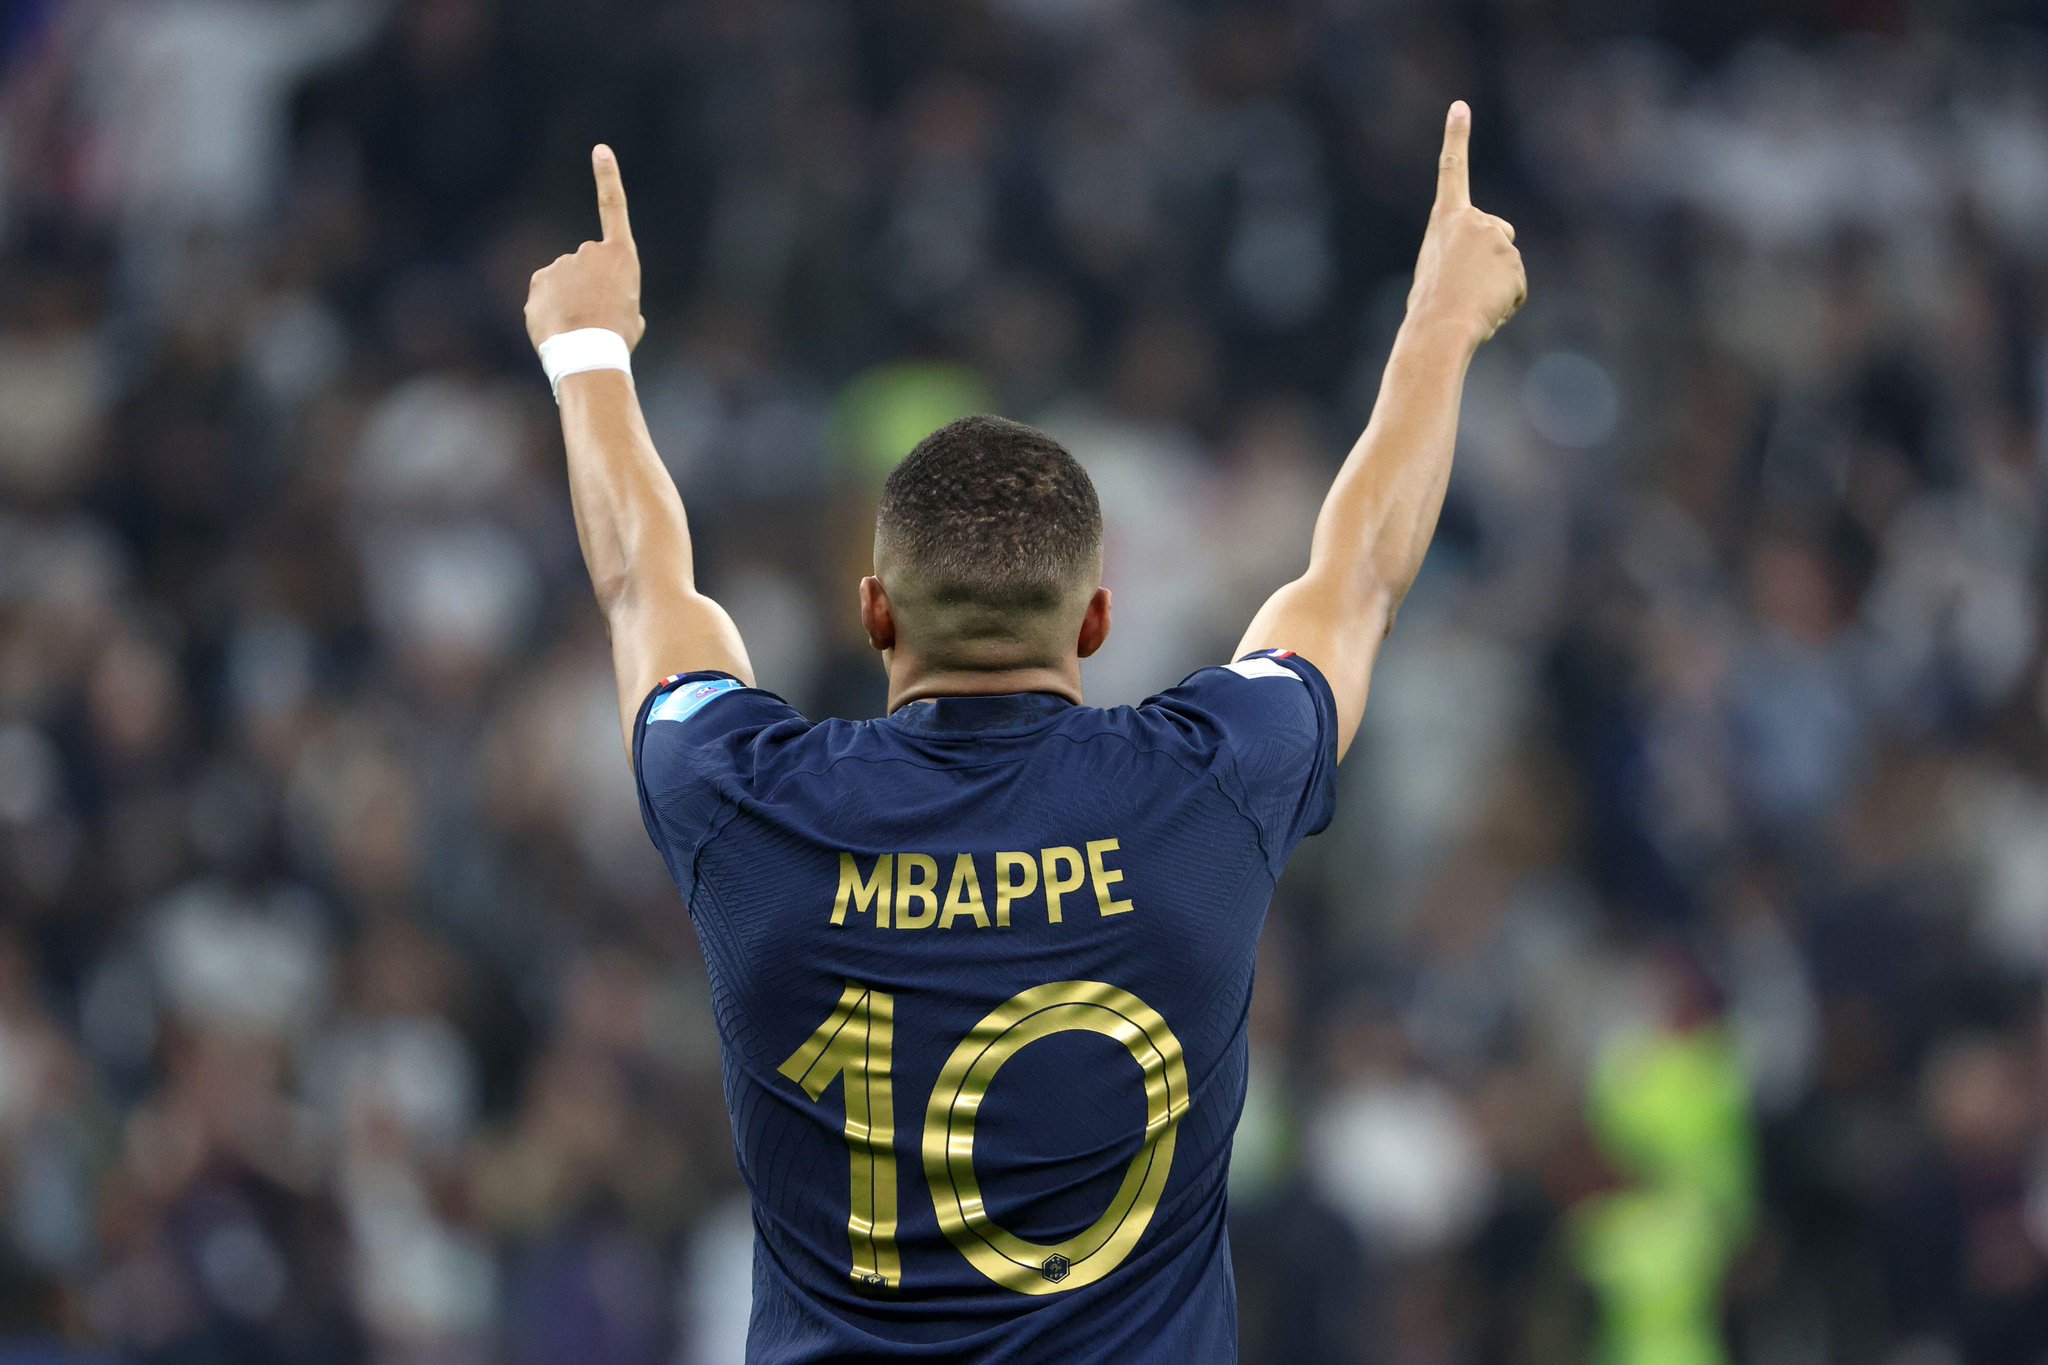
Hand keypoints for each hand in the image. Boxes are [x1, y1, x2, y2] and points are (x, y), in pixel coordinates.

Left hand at [525, 145, 646, 350]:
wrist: (588, 352)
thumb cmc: (617, 338)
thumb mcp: (631, 316)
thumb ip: (617, 298)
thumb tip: (601, 304)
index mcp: (621, 257)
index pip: (614, 208)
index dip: (608, 178)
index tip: (600, 151)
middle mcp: (588, 251)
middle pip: (586, 265)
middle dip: (587, 286)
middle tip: (596, 316)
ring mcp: (561, 264)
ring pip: (563, 281)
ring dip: (568, 300)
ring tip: (578, 326)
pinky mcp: (538, 281)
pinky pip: (544, 295)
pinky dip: (550, 310)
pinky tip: (559, 328)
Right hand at [1405, 102, 1525, 347]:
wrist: (1440, 326)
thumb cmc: (1428, 307)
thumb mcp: (1434, 271)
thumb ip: (1456, 256)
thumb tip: (1476, 273)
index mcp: (1446, 220)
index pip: (1451, 171)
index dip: (1455, 138)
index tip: (1459, 107)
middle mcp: (1476, 221)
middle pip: (1498, 233)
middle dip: (1492, 257)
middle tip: (1466, 286)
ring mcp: (1499, 239)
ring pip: (1507, 266)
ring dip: (1494, 287)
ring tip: (1470, 301)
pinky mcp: (1515, 262)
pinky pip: (1516, 288)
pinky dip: (1505, 302)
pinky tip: (1486, 309)